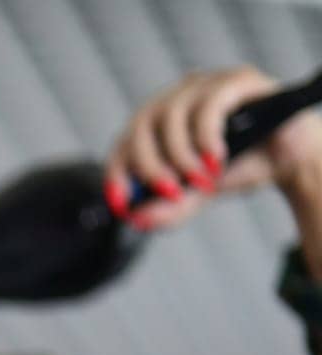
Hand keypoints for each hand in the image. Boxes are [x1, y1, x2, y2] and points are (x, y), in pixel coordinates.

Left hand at [104, 66, 321, 230]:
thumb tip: (137, 220)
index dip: (117, 172)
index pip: (124, 142)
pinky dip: (206, 137)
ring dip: (181, 155)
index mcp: (160, 121)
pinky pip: (209, 104)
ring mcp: (206, 84)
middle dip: (149, 165)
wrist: (291, 158)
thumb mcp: (200, 193)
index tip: (121, 202)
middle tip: (169, 193)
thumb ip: (169, 207)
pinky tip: (217, 159)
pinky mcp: (237, 79)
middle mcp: (178, 96)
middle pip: (141, 126)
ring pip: (172, 114)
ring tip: (203, 180)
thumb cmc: (241, 166)